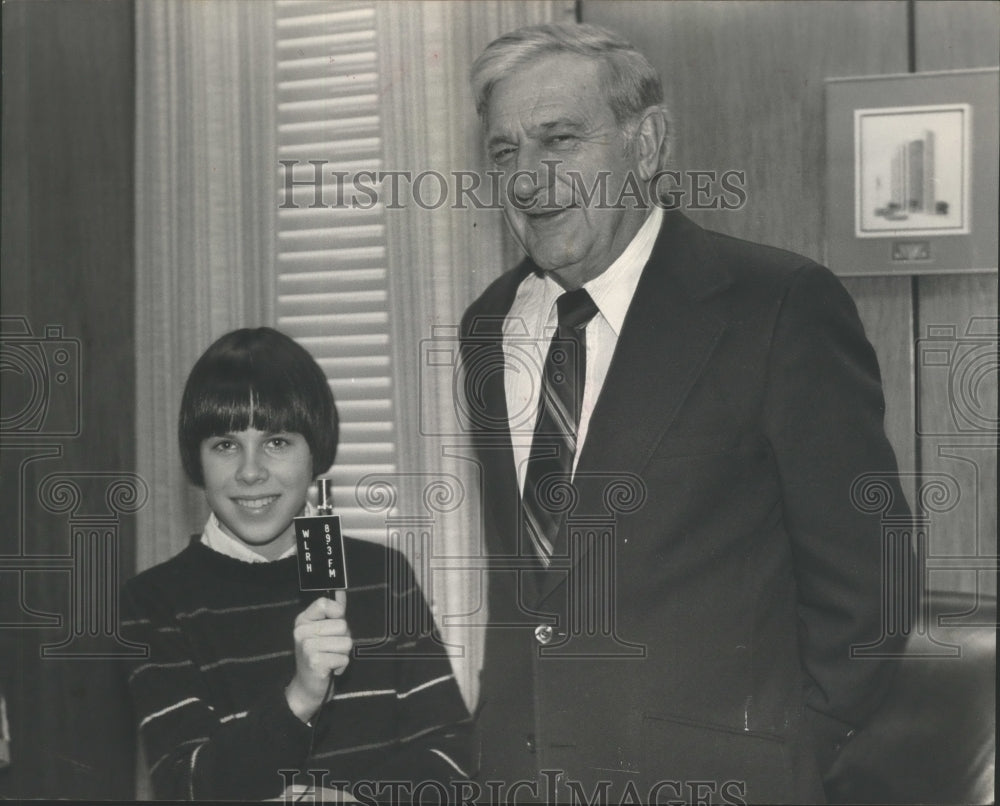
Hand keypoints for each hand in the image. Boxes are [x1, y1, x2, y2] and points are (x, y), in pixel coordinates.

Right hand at [286, 590, 350, 721]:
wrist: (307, 687)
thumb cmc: (318, 655)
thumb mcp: (323, 630)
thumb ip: (333, 611)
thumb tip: (340, 591)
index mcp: (302, 620)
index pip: (324, 603)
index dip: (337, 612)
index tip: (336, 622)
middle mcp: (301, 631)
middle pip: (342, 625)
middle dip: (344, 639)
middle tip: (331, 649)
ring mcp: (307, 646)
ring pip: (346, 642)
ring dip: (343, 654)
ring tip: (331, 659)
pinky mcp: (315, 661)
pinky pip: (344, 658)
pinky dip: (341, 665)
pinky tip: (330, 669)